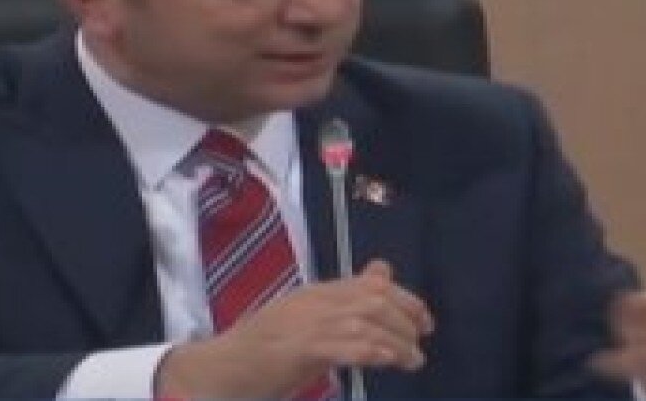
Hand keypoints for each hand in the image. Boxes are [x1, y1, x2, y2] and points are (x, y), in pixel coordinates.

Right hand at [156, 259, 434, 398]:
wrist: (221, 370)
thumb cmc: (260, 353)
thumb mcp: (304, 322)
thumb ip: (340, 304)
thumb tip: (380, 276)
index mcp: (314, 294)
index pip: (368, 285)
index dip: (404, 299)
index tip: (424, 322)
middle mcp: (313, 301)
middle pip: (372, 298)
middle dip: (406, 318)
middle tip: (422, 342)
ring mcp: (305, 323)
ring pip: (364, 320)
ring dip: (396, 340)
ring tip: (413, 359)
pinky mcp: (299, 349)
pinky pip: (344, 344)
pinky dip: (372, 350)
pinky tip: (389, 360)